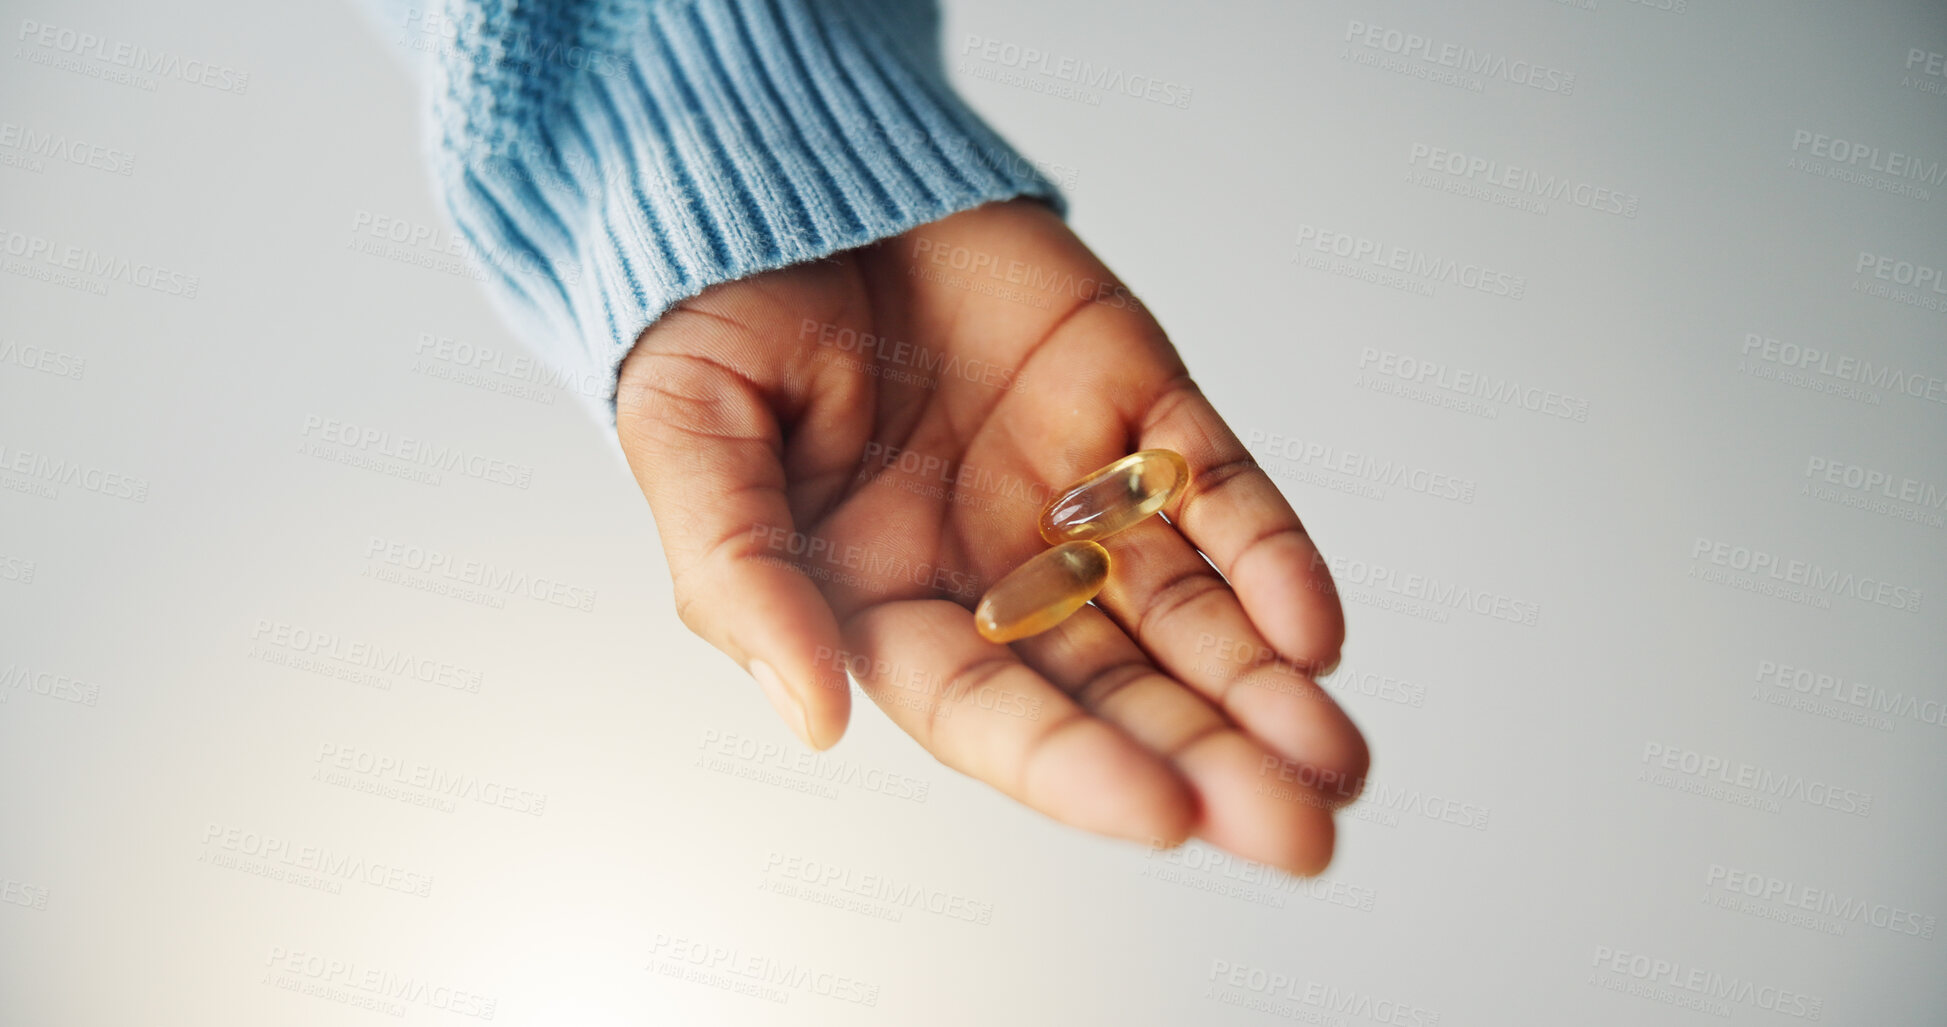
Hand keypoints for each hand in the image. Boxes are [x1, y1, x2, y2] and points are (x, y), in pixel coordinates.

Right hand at [615, 199, 1367, 874]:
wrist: (793, 172)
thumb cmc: (721, 315)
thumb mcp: (690, 438)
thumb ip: (740, 577)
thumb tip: (816, 718)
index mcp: (886, 600)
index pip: (992, 712)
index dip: (1075, 766)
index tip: (1163, 816)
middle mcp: (996, 567)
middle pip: (1116, 685)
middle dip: (1209, 760)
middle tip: (1301, 835)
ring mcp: (1076, 488)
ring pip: (1187, 608)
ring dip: (1264, 687)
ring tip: (1337, 764)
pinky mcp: (1136, 404)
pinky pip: (1218, 490)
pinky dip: (1272, 556)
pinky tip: (1313, 627)